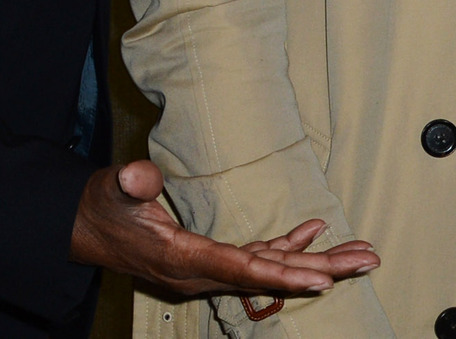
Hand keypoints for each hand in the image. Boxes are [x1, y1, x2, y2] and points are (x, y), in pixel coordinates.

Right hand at [70, 160, 378, 297]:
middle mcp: (204, 272)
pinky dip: (288, 245)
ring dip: (317, 259)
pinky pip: (259, 256)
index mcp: (184, 259)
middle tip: (368, 262)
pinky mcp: (213, 257)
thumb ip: (130, 184)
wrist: (87, 226)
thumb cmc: (104, 207)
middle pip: (271, 274)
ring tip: (360, 253)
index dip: (282, 272)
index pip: (240, 268)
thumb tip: (135, 176)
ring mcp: (211, 268)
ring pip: (272, 267)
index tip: (322, 279)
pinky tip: (317, 230)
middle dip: (322, 270)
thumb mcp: (113, 190)